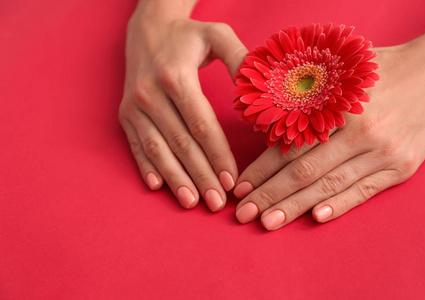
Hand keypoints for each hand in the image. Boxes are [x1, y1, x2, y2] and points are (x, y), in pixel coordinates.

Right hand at [119, 3, 246, 210]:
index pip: (201, 124)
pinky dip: (147, 167)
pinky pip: (136, 146)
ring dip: (175, 178)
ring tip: (192, 202)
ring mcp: (134, 106)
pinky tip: (159, 186)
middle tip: (217, 202)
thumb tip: (260, 92)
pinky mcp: (125, 114)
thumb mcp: (217, 35)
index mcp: (176, 77)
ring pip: (158, 149)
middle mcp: (150, 94)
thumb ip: (240, 59)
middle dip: (200, 175)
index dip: (217, 155)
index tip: (231, 180)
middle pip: (181, 143)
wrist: (146, 29)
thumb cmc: (187, 36)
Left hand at [234, 19, 424, 229]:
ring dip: (294, 207)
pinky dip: (339, 205)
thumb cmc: (380, 70)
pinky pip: (364, 191)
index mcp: (339, 105)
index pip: (290, 145)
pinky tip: (315, 218)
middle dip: (270, 195)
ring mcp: (383, 153)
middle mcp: (361, 132)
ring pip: (329, 186)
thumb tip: (266, 120)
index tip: (240, 186)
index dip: (262, 169)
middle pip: (304, 171)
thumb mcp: (340, 70)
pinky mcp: (401, 167)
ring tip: (268, 222)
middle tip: (243, 213)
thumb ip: (306, 92)